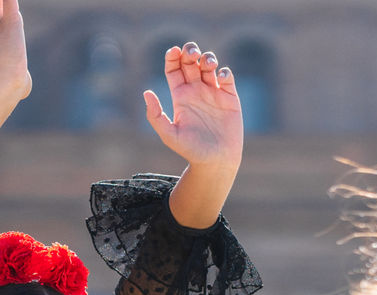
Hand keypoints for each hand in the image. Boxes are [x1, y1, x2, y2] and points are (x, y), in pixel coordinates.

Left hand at [144, 43, 243, 171]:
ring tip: (207, 63)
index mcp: (180, 96)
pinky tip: (219, 77)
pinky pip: (227, 77)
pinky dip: (223, 72)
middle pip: (191, 62)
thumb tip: (146, 93)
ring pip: (209, 66)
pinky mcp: (230, 98)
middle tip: (191, 52)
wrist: (215, 161)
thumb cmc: (191, 150)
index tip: (173, 51)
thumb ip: (155, 116)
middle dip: (190, 51)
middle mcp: (196, 91)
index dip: (173, 57)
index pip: (174, 69)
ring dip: (207, 58)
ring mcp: (213, 93)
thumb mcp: (169, 135)